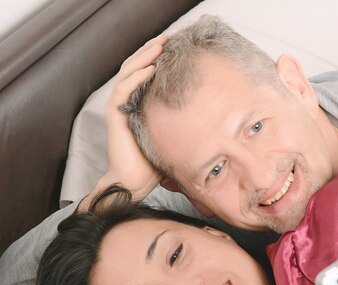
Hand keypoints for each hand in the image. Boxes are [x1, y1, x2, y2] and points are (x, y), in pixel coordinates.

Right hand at [103, 33, 168, 199]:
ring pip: (128, 73)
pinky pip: (124, 90)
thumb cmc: (155, 161)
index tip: (174, 46)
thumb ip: (180, 119)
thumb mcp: (172, 134)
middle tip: (166, 37)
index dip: (155, 56)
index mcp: (138, 102)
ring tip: (159, 46)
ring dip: (143, 57)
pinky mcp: (116, 116)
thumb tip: (209, 112)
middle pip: (135, 66)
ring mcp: (120, 107)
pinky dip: (136, 77)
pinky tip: (150, 69)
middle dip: (150, 50)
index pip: (143, 71)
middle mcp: (127, 101)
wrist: (135, 181)